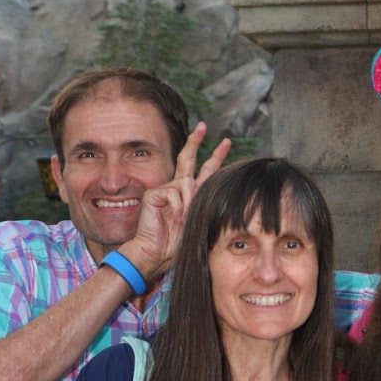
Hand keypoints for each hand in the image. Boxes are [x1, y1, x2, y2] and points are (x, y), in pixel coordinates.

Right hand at [121, 125, 231, 285]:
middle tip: (203, 126)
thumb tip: (215, 186)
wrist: (155, 254)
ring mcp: (163, 189)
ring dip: (190, 202)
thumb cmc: (177, 244)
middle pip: (187, 159)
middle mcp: (176, 188)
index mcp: (188, 195)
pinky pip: (175, 192)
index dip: (215, 156)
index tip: (226, 143)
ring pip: (187, 183)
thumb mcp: (198, 220)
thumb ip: (204, 202)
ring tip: (183, 220)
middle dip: (195, 141)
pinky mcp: (154, 194)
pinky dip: (179, 207)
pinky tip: (175, 219)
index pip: (204, 171)